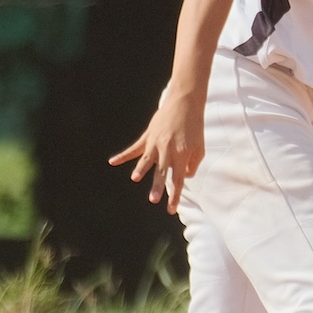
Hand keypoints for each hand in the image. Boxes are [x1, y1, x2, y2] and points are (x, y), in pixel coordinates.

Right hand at [108, 91, 205, 212]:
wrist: (185, 102)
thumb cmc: (195, 127)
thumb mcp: (200, 147)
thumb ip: (193, 165)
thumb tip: (183, 177)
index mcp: (181, 155)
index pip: (178, 180)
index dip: (175, 196)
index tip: (170, 210)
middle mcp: (168, 150)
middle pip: (162, 172)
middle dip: (158, 187)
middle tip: (153, 199)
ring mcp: (156, 142)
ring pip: (146, 159)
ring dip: (141, 170)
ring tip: (136, 179)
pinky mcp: (148, 136)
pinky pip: (134, 148)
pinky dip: (123, 155)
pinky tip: (112, 162)